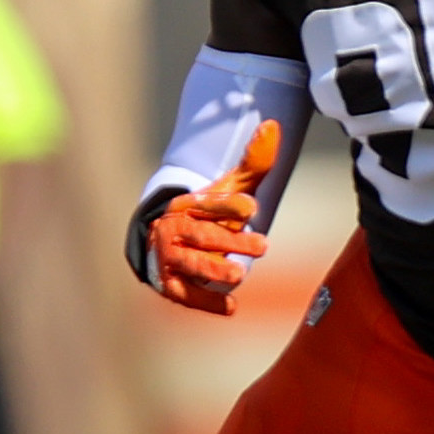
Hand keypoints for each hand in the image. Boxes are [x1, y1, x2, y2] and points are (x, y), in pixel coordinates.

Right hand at [149, 120, 278, 315]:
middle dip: (231, 241)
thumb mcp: (228, 187)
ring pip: (191, 263)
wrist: (160, 241)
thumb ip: (254, 163)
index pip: (208, 202)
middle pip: (203, 235)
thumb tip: (273, 126)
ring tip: (238, 275)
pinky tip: (230, 307)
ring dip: (213, 270)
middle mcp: (175, 229)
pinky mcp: (169, 284)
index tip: (251, 208)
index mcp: (188, 203)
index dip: (227, 205)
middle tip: (263, 246)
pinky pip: (186, 295)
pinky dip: (206, 302)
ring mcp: (169, 257)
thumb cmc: (205, 213)